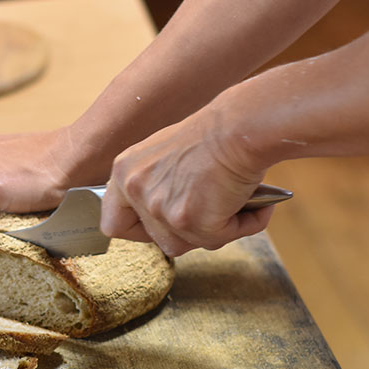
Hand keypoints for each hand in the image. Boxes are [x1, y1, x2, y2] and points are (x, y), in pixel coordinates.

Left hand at [99, 105, 272, 256]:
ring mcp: (161, 207)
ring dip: (213, 231)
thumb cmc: (214, 135)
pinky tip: (255, 206)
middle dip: (186, 233)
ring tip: (236, 206)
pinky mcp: (190, 220)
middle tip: (210, 214)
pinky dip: (241, 227)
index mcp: (124, 172)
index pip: (113, 222)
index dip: (138, 230)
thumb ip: (157, 187)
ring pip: (186, 243)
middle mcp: (135, 190)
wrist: (241, 125)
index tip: (159, 228)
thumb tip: (171, 223)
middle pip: (156, 239)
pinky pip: (218, 239)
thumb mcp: (166, 156)